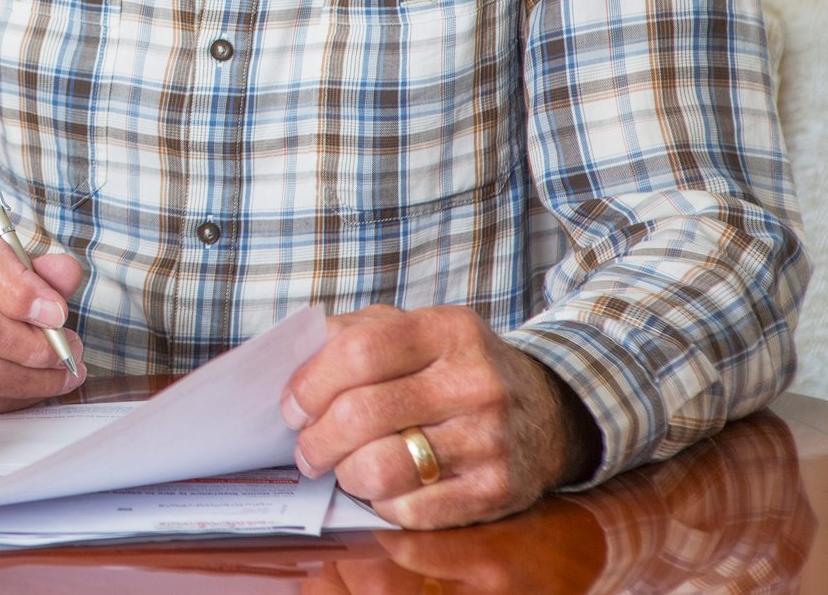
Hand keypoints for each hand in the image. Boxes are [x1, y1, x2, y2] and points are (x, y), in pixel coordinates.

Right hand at [0, 225, 84, 410]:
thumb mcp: (22, 262)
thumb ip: (47, 268)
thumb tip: (66, 273)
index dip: (24, 292)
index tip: (58, 313)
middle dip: (33, 344)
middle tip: (68, 348)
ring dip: (34, 377)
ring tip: (64, 370)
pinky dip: (22, 395)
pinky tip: (43, 383)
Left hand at [281, 305, 600, 528]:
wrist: (548, 414)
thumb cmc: (456, 369)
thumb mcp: (416, 330)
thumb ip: (355, 333)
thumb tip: (294, 362)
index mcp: (448, 330)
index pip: (358, 352)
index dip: (310, 383)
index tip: (292, 406)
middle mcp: (475, 382)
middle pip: (361, 414)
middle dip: (316, 439)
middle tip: (306, 449)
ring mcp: (490, 439)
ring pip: (380, 468)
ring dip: (346, 474)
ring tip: (344, 468)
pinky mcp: (496, 491)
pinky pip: (410, 509)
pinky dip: (382, 503)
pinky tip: (383, 488)